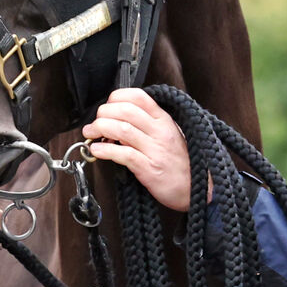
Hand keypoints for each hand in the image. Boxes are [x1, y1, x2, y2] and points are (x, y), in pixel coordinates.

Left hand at [81, 88, 202, 211]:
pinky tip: (97, 150)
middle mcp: (160, 131)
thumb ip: (148, 125)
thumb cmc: (180, 163)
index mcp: (164, 120)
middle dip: (103, 114)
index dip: (116, 97)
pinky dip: (105, 150)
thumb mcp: (169, 135)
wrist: (196, 189)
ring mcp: (155, 149)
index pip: (138, 97)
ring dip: (100, 129)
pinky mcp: (149, 168)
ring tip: (91, 134)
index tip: (107, 106)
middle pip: (125, 110)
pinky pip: (124, 154)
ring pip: (122, 129)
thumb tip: (118, 117)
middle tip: (94, 123)